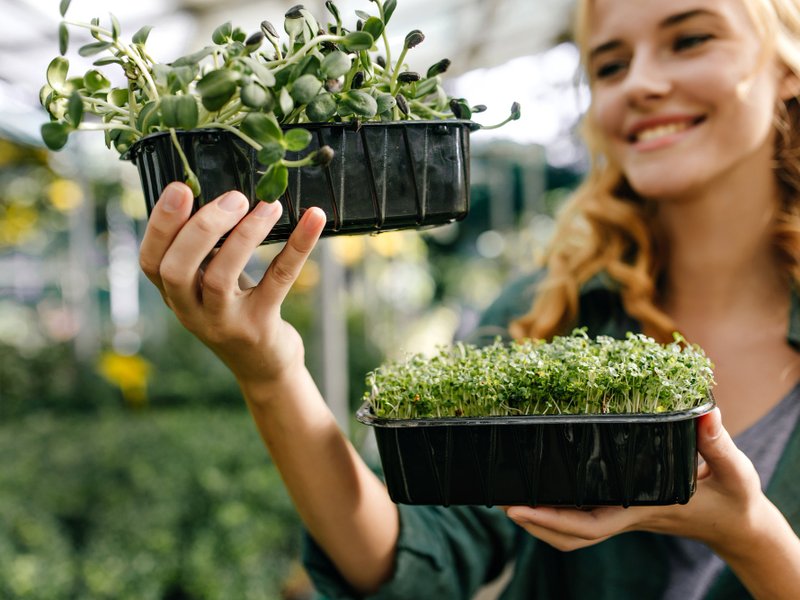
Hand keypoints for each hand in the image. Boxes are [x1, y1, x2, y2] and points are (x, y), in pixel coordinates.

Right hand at [138, 182, 325, 390]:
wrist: (264, 368)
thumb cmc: (235, 312)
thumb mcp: (209, 284)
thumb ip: (205, 251)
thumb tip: (219, 193)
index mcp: (175, 295)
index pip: (150, 261)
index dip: (160, 224)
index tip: (180, 188)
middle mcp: (191, 312)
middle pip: (176, 270)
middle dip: (200, 228)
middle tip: (233, 197)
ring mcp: (224, 322)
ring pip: (220, 278)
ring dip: (244, 236)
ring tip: (268, 205)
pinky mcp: (260, 326)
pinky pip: (278, 280)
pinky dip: (298, 246)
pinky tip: (314, 219)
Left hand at [502, 407, 764, 553]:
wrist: (737, 523)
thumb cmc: (732, 497)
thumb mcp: (733, 471)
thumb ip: (718, 443)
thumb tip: (705, 414)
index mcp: (642, 508)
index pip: (589, 523)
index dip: (551, 519)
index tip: (517, 508)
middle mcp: (625, 514)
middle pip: (571, 533)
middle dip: (534, 523)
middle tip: (500, 501)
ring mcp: (622, 512)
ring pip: (574, 530)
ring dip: (541, 520)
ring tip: (509, 497)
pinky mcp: (623, 506)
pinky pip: (583, 515)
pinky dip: (558, 510)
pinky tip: (542, 489)